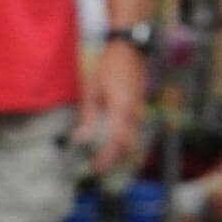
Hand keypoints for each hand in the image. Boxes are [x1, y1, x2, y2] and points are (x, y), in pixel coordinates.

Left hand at [77, 39, 145, 174]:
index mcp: (122, 109)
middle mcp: (135, 113)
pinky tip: (111, 146)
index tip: (95, 168)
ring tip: (103, 161)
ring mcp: (139, 111)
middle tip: (97, 170)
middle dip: (114, 160)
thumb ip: (88, 117)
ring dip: (119, 152)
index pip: (117, 141)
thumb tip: (81, 140)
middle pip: (128, 145)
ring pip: (133, 139)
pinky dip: (123, 142)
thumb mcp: (91, 92)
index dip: (107, 157)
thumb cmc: (106, 68)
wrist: (129, 51)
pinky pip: (134, 130)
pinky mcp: (139, 108)